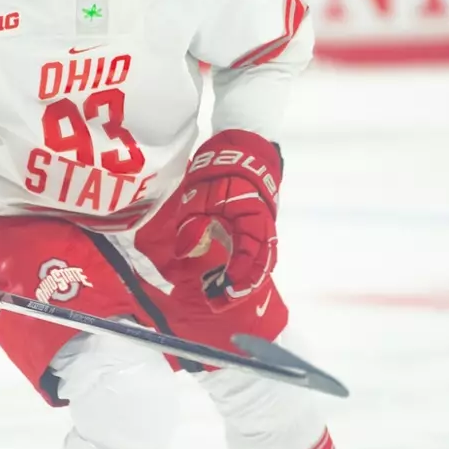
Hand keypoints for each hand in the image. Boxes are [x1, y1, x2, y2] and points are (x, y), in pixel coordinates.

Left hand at [171, 130, 281, 310]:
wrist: (242, 145)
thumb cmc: (220, 168)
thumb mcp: (199, 194)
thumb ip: (193, 224)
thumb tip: (185, 252)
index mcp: (252, 217)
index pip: (250, 254)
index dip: (237, 276)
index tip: (218, 291)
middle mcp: (263, 226)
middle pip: (261, 264)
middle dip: (242, 287)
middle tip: (218, 303)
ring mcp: (263, 226)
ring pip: (261, 260)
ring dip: (245, 280)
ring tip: (222, 295)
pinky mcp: (258, 225)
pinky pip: (257, 252)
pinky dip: (246, 267)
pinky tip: (229, 278)